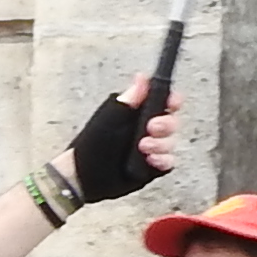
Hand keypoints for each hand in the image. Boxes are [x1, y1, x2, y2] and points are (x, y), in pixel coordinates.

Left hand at [67, 79, 173, 207]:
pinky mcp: (153, 166)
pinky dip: (162, 160)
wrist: (83, 178)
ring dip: (161, 144)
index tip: (172, 103)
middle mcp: (147, 129)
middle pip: (172, 121)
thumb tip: (142, 78)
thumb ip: (129, 100)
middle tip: (151, 127)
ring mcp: (152, 148)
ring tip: (142, 148)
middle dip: (165, 124)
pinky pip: (169, 161)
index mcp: (137, 112)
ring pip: (172, 142)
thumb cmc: (90, 146)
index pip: (164, 101)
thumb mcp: (108, 118)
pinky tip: (150, 161)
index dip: (172, 100)